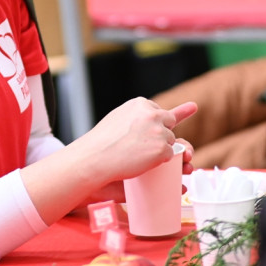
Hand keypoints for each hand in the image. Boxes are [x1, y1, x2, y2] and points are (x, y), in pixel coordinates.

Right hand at [72, 98, 196, 183]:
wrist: (95, 158)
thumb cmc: (103, 139)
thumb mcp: (118, 116)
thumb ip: (136, 113)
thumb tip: (154, 110)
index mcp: (141, 104)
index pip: (158, 111)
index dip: (152, 124)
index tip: (141, 133)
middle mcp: (152, 114)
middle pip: (170, 122)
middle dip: (161, 132)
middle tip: (142, 144)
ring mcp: (158, 131)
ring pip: (171, 139)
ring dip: (159, 147)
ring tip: (138, 153)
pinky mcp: (161, 148)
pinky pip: (170, 154)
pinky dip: (160, 160)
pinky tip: (143, 161)